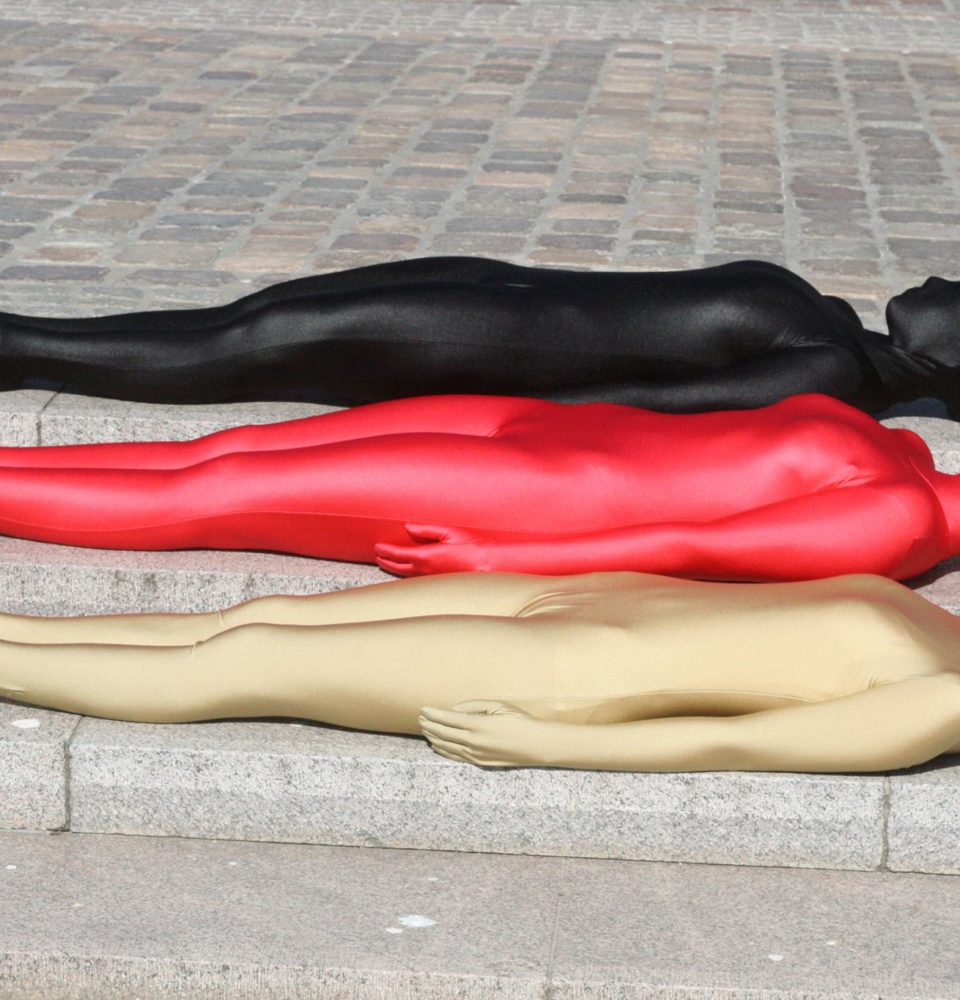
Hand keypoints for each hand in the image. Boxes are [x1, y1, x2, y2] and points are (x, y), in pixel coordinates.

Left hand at [374, 523, 493, 575]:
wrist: (486, 565)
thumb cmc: (470, 547)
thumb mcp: (448, 532)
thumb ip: (426, 529)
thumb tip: (408, 527)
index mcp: (425, 556)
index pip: (398, 554)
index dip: (386, 550)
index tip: (377, 547)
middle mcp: (425, 570)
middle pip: (398, 567)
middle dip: (386, 561)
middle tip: (378, 556)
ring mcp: (431, 578)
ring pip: (406, 574)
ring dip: (394, 568)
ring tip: (387, 563)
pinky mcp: (438, 581)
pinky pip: (416, 577)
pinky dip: (406, 573)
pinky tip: (407, 570)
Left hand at [419, 700, 539, 766]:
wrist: (536, 745)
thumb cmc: (520, 721)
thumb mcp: (498, 706)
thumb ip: (474, 706)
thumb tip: (454, 710)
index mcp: (478, 725)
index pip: (448, 719)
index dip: (433, 714)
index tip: (423, 709)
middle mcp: (473, 741)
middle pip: (443, 733)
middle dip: (429, 725)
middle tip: (419, 718)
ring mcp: (475, 754)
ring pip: (446, 746)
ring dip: (433, 737)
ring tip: (424, 729)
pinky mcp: (479, 762)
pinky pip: (455, 757)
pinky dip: (443, 750)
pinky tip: (436, 745)